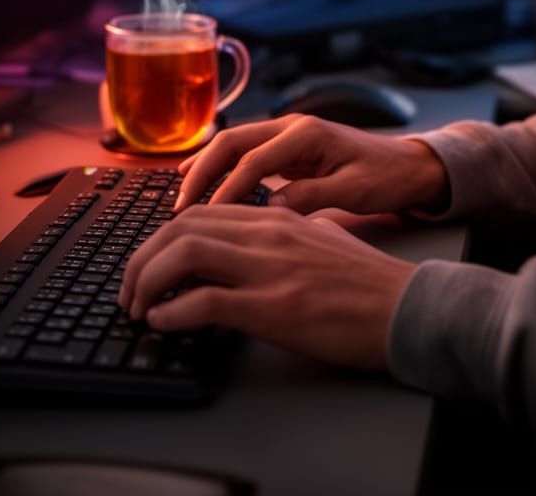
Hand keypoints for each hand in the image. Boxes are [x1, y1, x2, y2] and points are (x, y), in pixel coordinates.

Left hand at [118, 203, 416, 368]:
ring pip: (182, 254)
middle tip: (129, 288)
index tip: (148, 260)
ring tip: (137, 307)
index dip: (162, 235)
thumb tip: (246, 253)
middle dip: (142, 258)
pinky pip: (204, 302)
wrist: (406, 306)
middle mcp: (267, 232)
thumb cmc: (365, 283)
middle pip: (181, 227)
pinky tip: (164, 323)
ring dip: (146, 281)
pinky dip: (172, 313)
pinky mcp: (274, 307)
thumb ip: (280, 237)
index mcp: (276, 217)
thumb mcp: (317, 241)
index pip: (200, 212)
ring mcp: (269, 267)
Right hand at [175, 114, 448, 216]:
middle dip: (202, 172)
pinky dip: (222, 170)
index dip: (227, 189)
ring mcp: (288, 136)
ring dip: (206, 168)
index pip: (254, 160)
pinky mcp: (289, 150)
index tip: (207, 216)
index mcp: (307, 133)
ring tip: (180, 196)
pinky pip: (246, 157)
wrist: (411, 165)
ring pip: (234, 146)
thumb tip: (272, 209)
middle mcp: (292, 127)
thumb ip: (312, 197)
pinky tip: (206, 187)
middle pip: (232, 142)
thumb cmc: (387, 176)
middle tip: (180, 206)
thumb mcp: (354, 191)